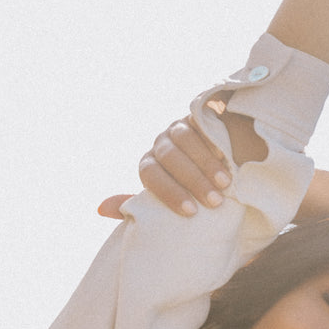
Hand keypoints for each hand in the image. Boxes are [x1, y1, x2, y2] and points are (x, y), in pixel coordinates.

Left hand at [98, 116, 230, 219]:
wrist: (214, 170)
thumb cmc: (187, 193)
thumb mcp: (165, 202)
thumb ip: (138, 206)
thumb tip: (100, 208)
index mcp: (148, 164)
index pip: (150, 174)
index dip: (170, 192)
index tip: (191, 212)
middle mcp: (160, 143)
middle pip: (169, 156)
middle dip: (193, 180)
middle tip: (214, 201)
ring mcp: (179, 127)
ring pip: (185, 139)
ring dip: (206, 163)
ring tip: (225, 183)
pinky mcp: (198, 116)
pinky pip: (202, 123)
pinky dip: (214, 140)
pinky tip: (229, 156)